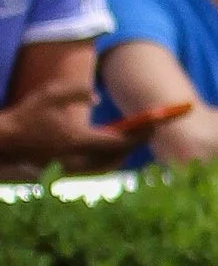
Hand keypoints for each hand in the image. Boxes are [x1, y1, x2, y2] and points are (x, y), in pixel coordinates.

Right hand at [0, 105, 149, 174]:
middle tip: (149, 131)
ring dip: (123, 154)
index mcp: (78, 139)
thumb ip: (79, 91)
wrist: (4, 143)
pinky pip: (95, 170)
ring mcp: (72, 169)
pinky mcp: (66, 174)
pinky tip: (112, 150)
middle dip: (136, 144)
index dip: (141, 134)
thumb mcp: (52, 94)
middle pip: (118, 157)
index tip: (154, 123)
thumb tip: (98, 98)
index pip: (120, 141)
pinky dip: (107, 161)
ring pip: (108, 167)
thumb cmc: (27, 116)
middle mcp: (78, 159)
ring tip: (134, 139)